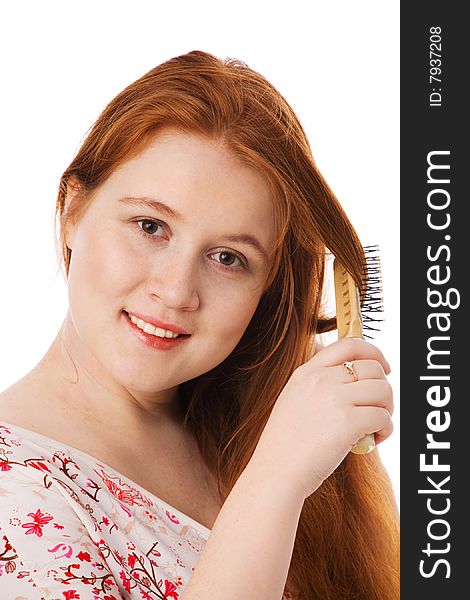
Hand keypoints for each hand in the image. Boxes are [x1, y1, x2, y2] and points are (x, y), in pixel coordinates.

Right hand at [249, 338, 393, 499]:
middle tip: (378, 409)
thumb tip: (357, 383)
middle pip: (373, 369)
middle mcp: (321, 379)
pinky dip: (386, 430)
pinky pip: (383, 417)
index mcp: (307, 372)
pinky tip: (375, 440)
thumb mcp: (294, 399)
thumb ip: (319, 385)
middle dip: (384, 389)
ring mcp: (335, 399)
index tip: (383, 368)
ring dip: (387, 409)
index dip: (374, 352)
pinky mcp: (348, 422)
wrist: (275, 472)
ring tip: (376, 427)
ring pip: (383, 390)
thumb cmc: (286, 445)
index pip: (349, 344)